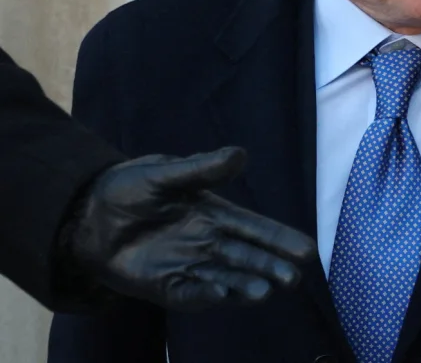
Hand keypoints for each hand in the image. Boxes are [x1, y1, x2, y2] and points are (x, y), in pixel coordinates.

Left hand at [64, 146, 316, 310]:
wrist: (84, 214)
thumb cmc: (128, 189)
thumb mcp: (164, 173)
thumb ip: (202, 169)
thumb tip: (241, 154)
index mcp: (214, 216)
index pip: (255, 229)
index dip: (280, 239)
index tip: (307, 250)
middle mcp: (208, 244)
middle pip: (247, 258)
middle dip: (270, 267)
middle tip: (293, 278)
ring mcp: (187, 266)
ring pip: (225, 279)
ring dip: (245, 287)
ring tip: (265, 292)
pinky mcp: (163, 285)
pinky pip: (188, 294)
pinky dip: (205, 296)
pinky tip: (221, 295)